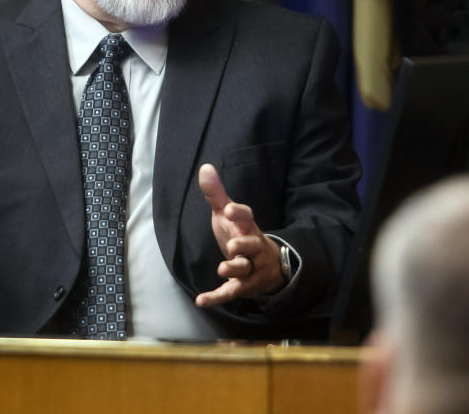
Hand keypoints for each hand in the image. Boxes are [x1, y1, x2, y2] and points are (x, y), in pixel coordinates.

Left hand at [195, 163, 285, 307]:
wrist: (268, 266)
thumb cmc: (242, 234)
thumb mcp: (229, 214)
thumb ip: (216, 194)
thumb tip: (205, 167)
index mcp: (248, 227)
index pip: (247, 217)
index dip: (239, 213)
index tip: (228, 209)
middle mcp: (253, 248)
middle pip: (251, 246)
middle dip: (244, 245)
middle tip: (233, 245)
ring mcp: (251, 269)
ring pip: (245, 270)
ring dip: (234, 269)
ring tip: (222, 268)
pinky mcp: (243, 286)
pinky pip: (231, 292)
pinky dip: (216, 297)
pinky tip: (201, 301)